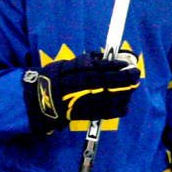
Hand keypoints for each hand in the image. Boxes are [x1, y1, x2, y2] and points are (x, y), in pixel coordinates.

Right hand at [23, 52, 141, 134]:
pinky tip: (124, 107)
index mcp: (70, 72)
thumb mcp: (64, 64)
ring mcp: (77, 102)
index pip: (95, 67)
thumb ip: (83, 61)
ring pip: (103, 98)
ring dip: (121, 94)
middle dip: (121, 79)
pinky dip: (113, 111)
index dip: (113, 66)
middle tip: (135, 74)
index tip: (126, 63)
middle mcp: (74, 87)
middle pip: (102, 82)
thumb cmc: (53, 79)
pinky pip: (99, 113)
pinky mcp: (79, 115)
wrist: (36, 100)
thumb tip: (102, 56)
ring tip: (132, 88)